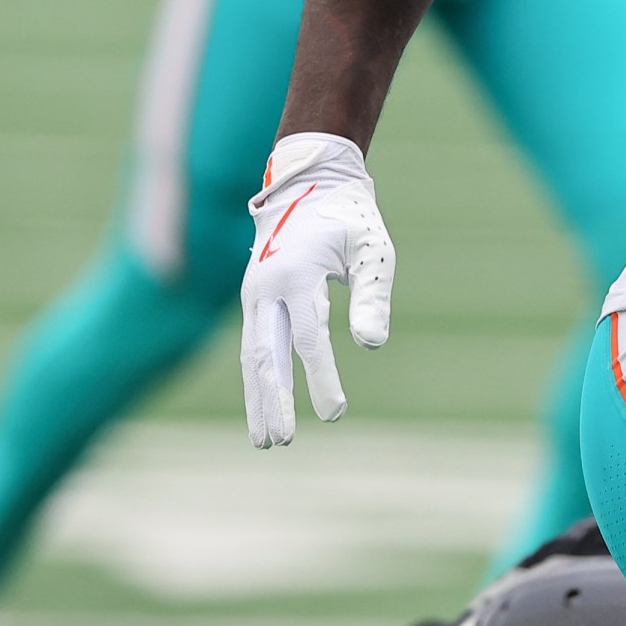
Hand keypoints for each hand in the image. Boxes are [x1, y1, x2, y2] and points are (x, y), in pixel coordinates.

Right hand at [239, 133, 394, 448]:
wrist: (308, 183)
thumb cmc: (349, 218)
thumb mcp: (372, 250)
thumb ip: (373, 296)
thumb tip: (371, 345)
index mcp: (297, 274)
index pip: (309, 339)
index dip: (321, 378)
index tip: (335, 414)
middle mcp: (267, 288)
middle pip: (265, 355)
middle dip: (273, 401)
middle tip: (282, 442)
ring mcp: (254, 294)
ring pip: (252, 355)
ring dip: (257, 398)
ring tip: (265, 440)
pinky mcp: (253, 299)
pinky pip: (253, 345)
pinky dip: (257, 378)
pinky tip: (263, 406)